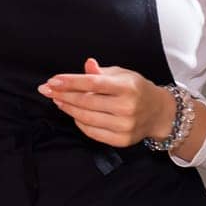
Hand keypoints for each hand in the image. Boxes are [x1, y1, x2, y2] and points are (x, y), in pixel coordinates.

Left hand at [38, 58, 175, 146]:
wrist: (158, 113)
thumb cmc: (136, 89)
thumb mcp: (122, 75)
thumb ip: (101, 72)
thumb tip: (87, 64)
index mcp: (127, 88)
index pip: (93, 83)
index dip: (70, 82)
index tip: (52, 80)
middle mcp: (127, 108)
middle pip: (86, 102)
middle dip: (62, 94)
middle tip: (46, 89)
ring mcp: (125, 126)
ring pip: (86, 118)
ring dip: (67, 108)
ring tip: (57, 99)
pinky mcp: (121, 140)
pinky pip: (92, 132)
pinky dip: (79, 122)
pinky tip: (73, 112)